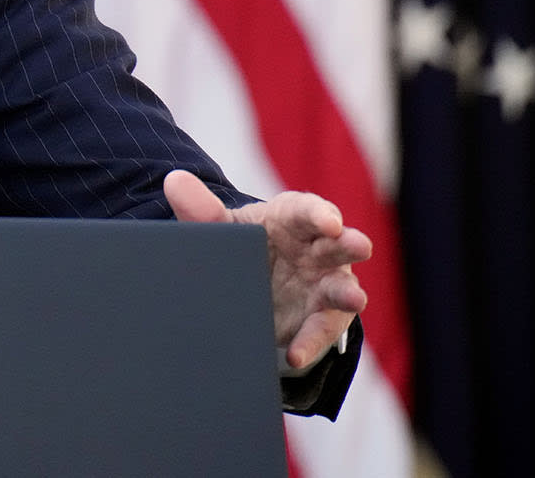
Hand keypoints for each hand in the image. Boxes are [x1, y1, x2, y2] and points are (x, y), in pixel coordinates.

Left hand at [163, 169, 369, 369]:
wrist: (246, 284)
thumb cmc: (242, 243)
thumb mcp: (222, 228)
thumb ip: (201, 210)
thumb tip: (174, 181)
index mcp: (293, 218)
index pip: (309, 210)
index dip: (320, 214)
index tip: (328, 221)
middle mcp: (318, 249)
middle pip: (339, 243)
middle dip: (351, 243)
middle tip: (360, 245)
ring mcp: (324, 284)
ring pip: (342, 287)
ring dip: (348, 293)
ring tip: (353, 298)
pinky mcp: (319, 318)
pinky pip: (319, 330)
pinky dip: (309, 343)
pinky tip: (295, 354)